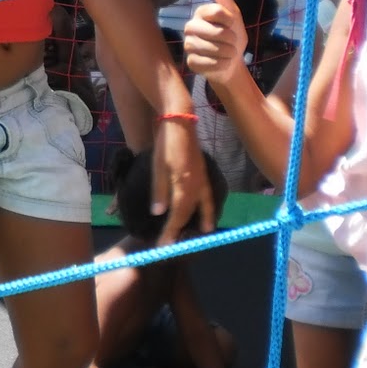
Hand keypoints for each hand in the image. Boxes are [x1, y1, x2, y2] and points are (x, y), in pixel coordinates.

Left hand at [151, 116, 214, 244]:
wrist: (180, 122)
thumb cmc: (166, 144)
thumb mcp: (158, 167)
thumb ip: (160, 191)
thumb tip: (159, 214)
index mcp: (184, 186)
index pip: (178, 216)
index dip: (171, 232)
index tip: (164, 246)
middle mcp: (197, 186)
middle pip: (192, 213)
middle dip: (185, 229)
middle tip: (180, 244)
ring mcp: (203, 179)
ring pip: (206, 205)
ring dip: (204, 219)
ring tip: (205, 231)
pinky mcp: (203, 173)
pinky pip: (208, 195)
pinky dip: (208, 206)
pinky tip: (206, 208)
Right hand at [184, 0, 246, 86]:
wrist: (231, 61)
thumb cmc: (232, 35)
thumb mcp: (232, 14)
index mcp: (200, 13)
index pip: (218, 12)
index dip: (231, 21)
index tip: (232, 25)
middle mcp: (190, 27)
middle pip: (218, 32)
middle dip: (231, 40)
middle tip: (231, 42)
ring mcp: (188, 46)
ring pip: (216, 49)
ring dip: (228, 53)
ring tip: (227, 53)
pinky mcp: (191, 62)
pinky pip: (212, 63)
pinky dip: (222, 64)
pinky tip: (220, 63)